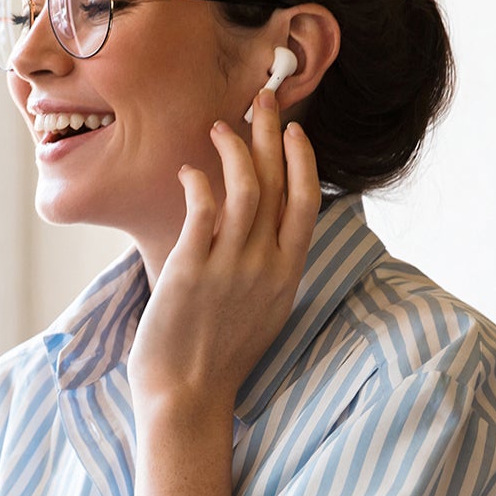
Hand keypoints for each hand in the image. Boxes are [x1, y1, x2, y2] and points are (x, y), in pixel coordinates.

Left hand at [126, 81, 320, 418]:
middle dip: (271, 133)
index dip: (303, 159)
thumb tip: (262, 230)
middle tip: (262, 98)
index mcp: (288, 274)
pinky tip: (189, 169)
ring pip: (244, 189)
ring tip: (220, 125)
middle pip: (277, 183)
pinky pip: (202, 211)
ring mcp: (230, 266)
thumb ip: (267, 268)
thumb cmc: (217, 355)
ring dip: (233, 148)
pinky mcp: (191, 269)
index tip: (296, 129)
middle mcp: (265, 266)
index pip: (307, 202)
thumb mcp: (262, 309)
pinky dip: (199, 182)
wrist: (188, 397)